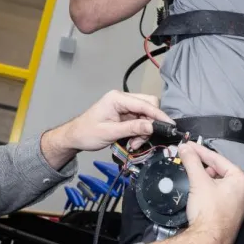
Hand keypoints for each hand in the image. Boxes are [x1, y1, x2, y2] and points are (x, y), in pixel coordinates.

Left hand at [41, 91, 172, 167]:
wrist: (74, 137)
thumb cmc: (87, 133)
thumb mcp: (110, 132)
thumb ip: (133, 128)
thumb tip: (153, 126)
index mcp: (117, 98)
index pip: (145, 103)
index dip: (158, 115)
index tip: (169, 126)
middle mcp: (122, 99)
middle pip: (148, 106)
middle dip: (150, 124)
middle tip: (143, 139)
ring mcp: (124, 106)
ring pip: (146, 115)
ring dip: (144, 131)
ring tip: (133, 144)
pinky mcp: (125, 115)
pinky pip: (140, 121)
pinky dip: (139, 132)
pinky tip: (132, 142)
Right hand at [180, 141, 243, 243]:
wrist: (208, 242)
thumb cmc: (208, 209)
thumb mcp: (198, 181)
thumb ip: (192, 161)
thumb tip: (184, 147)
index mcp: (242, 180)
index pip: (218, 160)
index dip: (201, 151)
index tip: (187, 145)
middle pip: (220, 171)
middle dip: (203, 164)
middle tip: (188, 158)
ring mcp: (238, 204)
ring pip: (219, 183)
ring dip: (204, 177)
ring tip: (191, 173)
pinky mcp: (230, 214)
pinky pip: (219, 194)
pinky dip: (208, 188)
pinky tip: (197, 188)